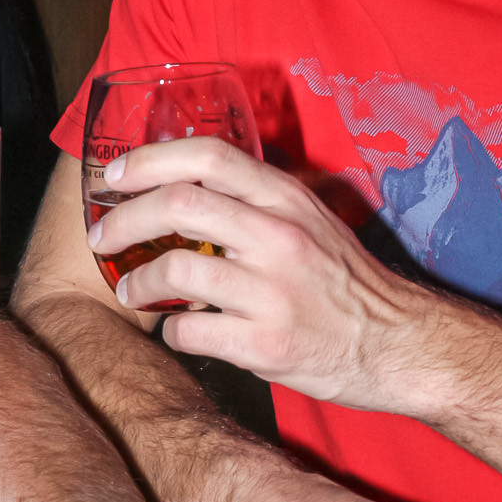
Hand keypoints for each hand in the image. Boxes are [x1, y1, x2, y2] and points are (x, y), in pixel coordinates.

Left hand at [90, 137, 426, 407]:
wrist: (400, 345)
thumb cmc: (346, 282)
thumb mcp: (310, 221)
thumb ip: (256, 201)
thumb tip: (183, 183)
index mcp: (287, 199)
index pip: (207, 155)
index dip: (149, 159)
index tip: (114, 175)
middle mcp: (280, 238)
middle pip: (177, 205)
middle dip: (123, 221)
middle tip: (101, 238)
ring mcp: (273, 293)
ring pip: (175, 269)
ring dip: (137, 282)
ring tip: (129, 290)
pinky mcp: (267, 346)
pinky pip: (190, 331)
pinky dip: (171, 331)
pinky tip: (178, 330)